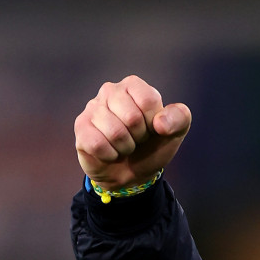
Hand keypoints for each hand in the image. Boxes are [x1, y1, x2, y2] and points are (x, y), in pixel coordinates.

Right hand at [74, 75, 190, 189]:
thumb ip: (179, 118)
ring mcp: (92, 108)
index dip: (154, 123)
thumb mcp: (175, 132)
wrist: (132, 174)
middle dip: (139, 137)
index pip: (148, 101)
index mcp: (133, 86)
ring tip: (124, 146)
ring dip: (125, 148)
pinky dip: (109, 155)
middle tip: (136, 139)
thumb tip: (160, 123)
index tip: (152, 128)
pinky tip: (109, 152)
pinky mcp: (80, 127)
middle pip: (132, 117)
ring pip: (115, 133)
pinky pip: (97, 144)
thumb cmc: (152, 146)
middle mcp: (110, 90)